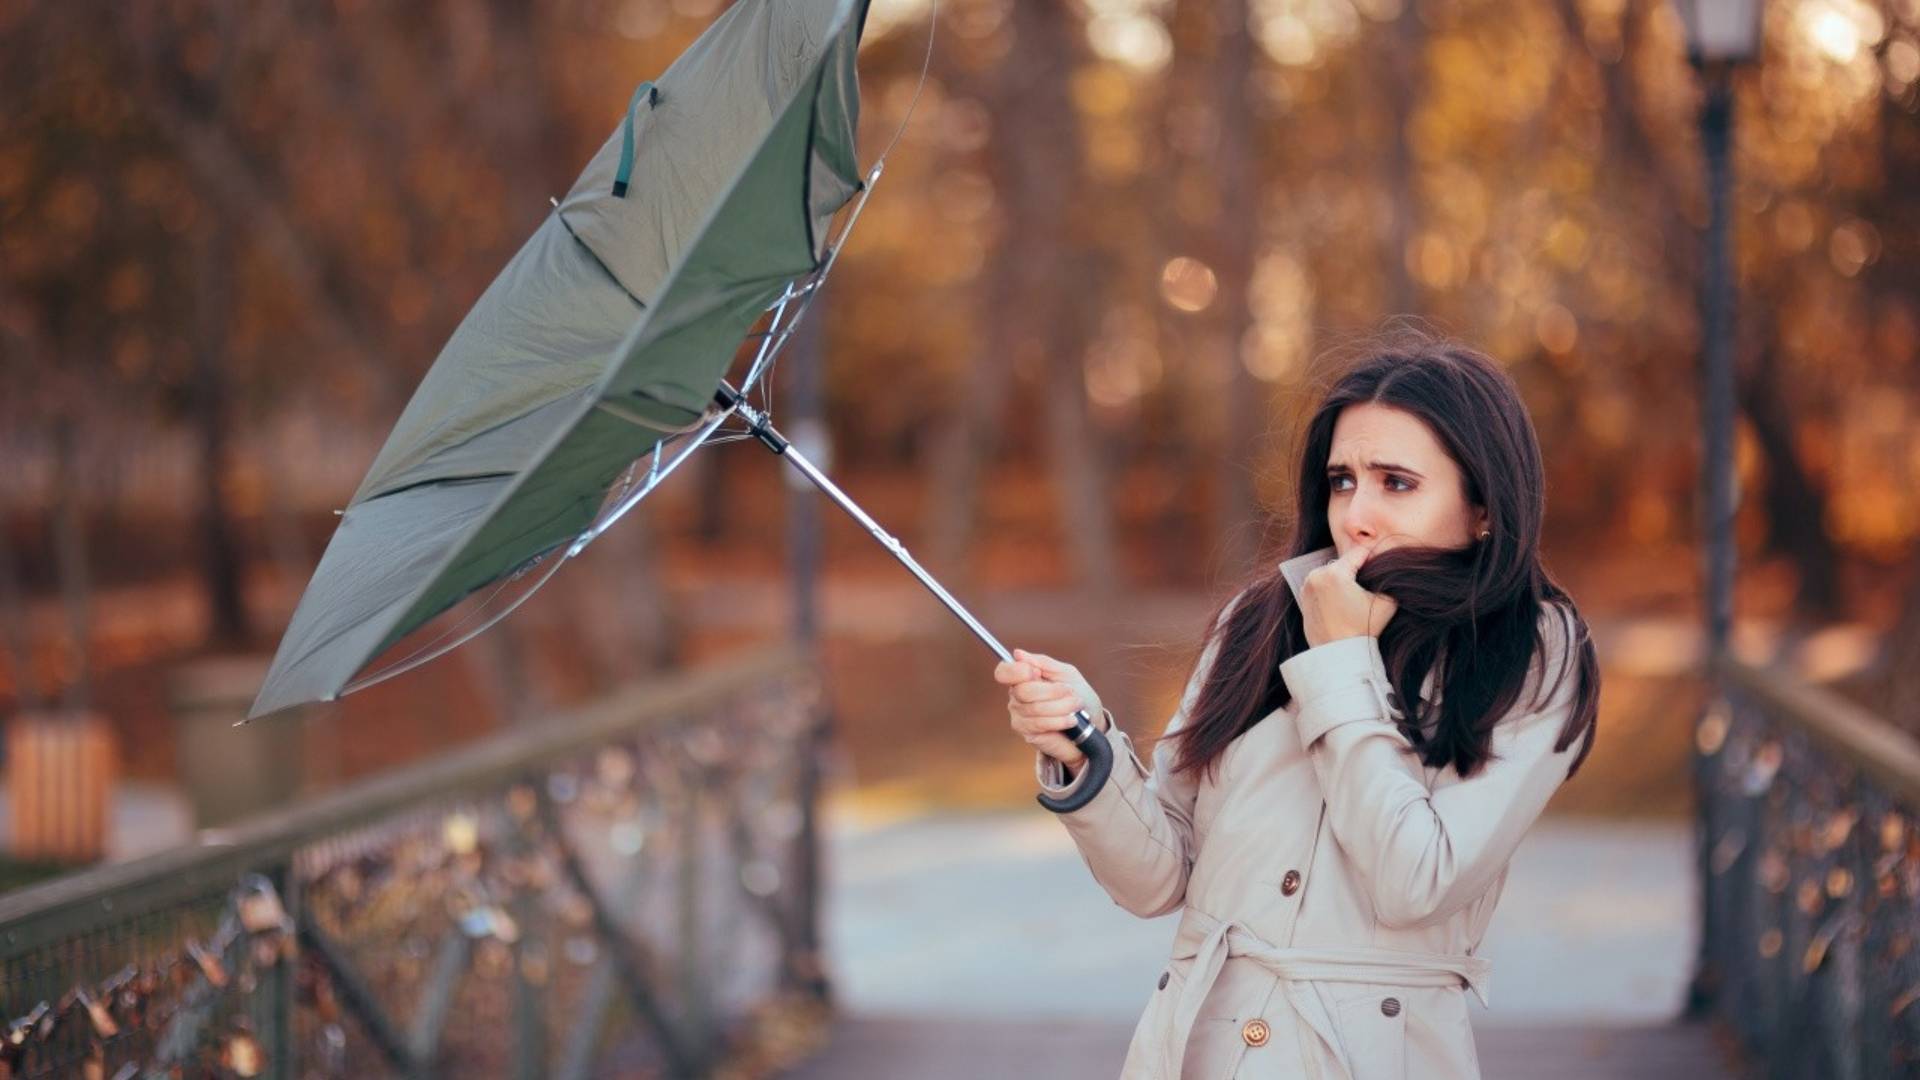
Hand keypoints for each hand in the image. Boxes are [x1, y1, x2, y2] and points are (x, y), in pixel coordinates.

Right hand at [993, 648, 1106, 765]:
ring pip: (1035, 708)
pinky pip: (1040, 724)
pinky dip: (1060, 720)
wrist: (1091, 723)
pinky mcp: (1028, 733)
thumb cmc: (1078, 696)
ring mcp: (1020, 716)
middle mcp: (1016, 697)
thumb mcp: (1066, 673)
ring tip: (1076, 706)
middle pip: (1023, 691)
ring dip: (1061, 706)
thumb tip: (1018, 654)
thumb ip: (1043, 662)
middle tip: (1070, 691)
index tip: (1037, 672)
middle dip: (1052, 691)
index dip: (1017, 671)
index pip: (1004, 672)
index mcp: (1023, 678)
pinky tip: (1071, 720)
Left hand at [1299, 544, 1398, 647]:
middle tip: (1368, 583)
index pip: (1358, 553)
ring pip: (1331, 572)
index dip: (1372, 556)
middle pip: (1343, 562)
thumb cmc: (1363, 629)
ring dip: (1342, 578)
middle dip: (1356, 569)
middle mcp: (1316, 576)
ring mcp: (1307, 587)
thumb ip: (1390, 581)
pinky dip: (1331, 588)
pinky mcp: (1303, 598)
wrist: (1338, 655)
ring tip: (1354, 594)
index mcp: (1335, 574)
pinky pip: (1321, 585)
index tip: (1381, 564)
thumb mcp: (1386, 603)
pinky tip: (1341, 602)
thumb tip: (1392, 569)